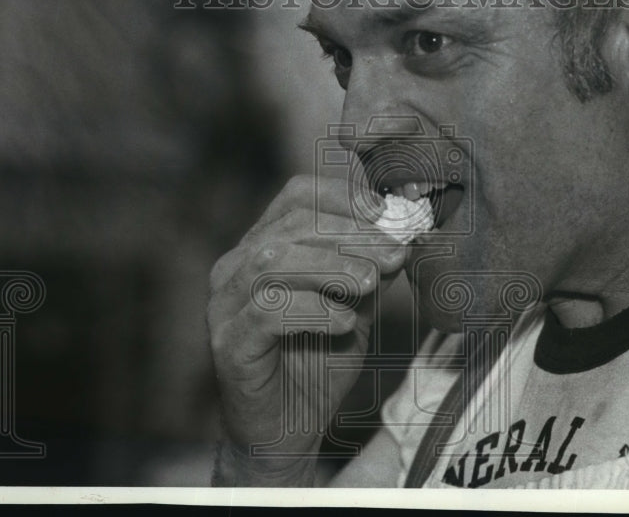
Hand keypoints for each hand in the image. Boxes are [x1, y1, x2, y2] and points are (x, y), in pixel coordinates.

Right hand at [207, 175, 407, 485]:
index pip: (296, 196)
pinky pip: (266, 312)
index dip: (343, 197)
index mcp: (263, 246)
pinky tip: (345, 322)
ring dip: (331, 265)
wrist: (288, 432)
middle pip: (290, 226)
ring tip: (371, 282)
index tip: (386, 215)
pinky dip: (313, 310)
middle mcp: (236, 267)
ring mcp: (225, 305)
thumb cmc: (317, 362)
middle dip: (350, 234)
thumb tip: (403, 232)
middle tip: (395, 252)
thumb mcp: (355, 305)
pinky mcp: (227, 343)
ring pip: (273, 261)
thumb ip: (370, 269)